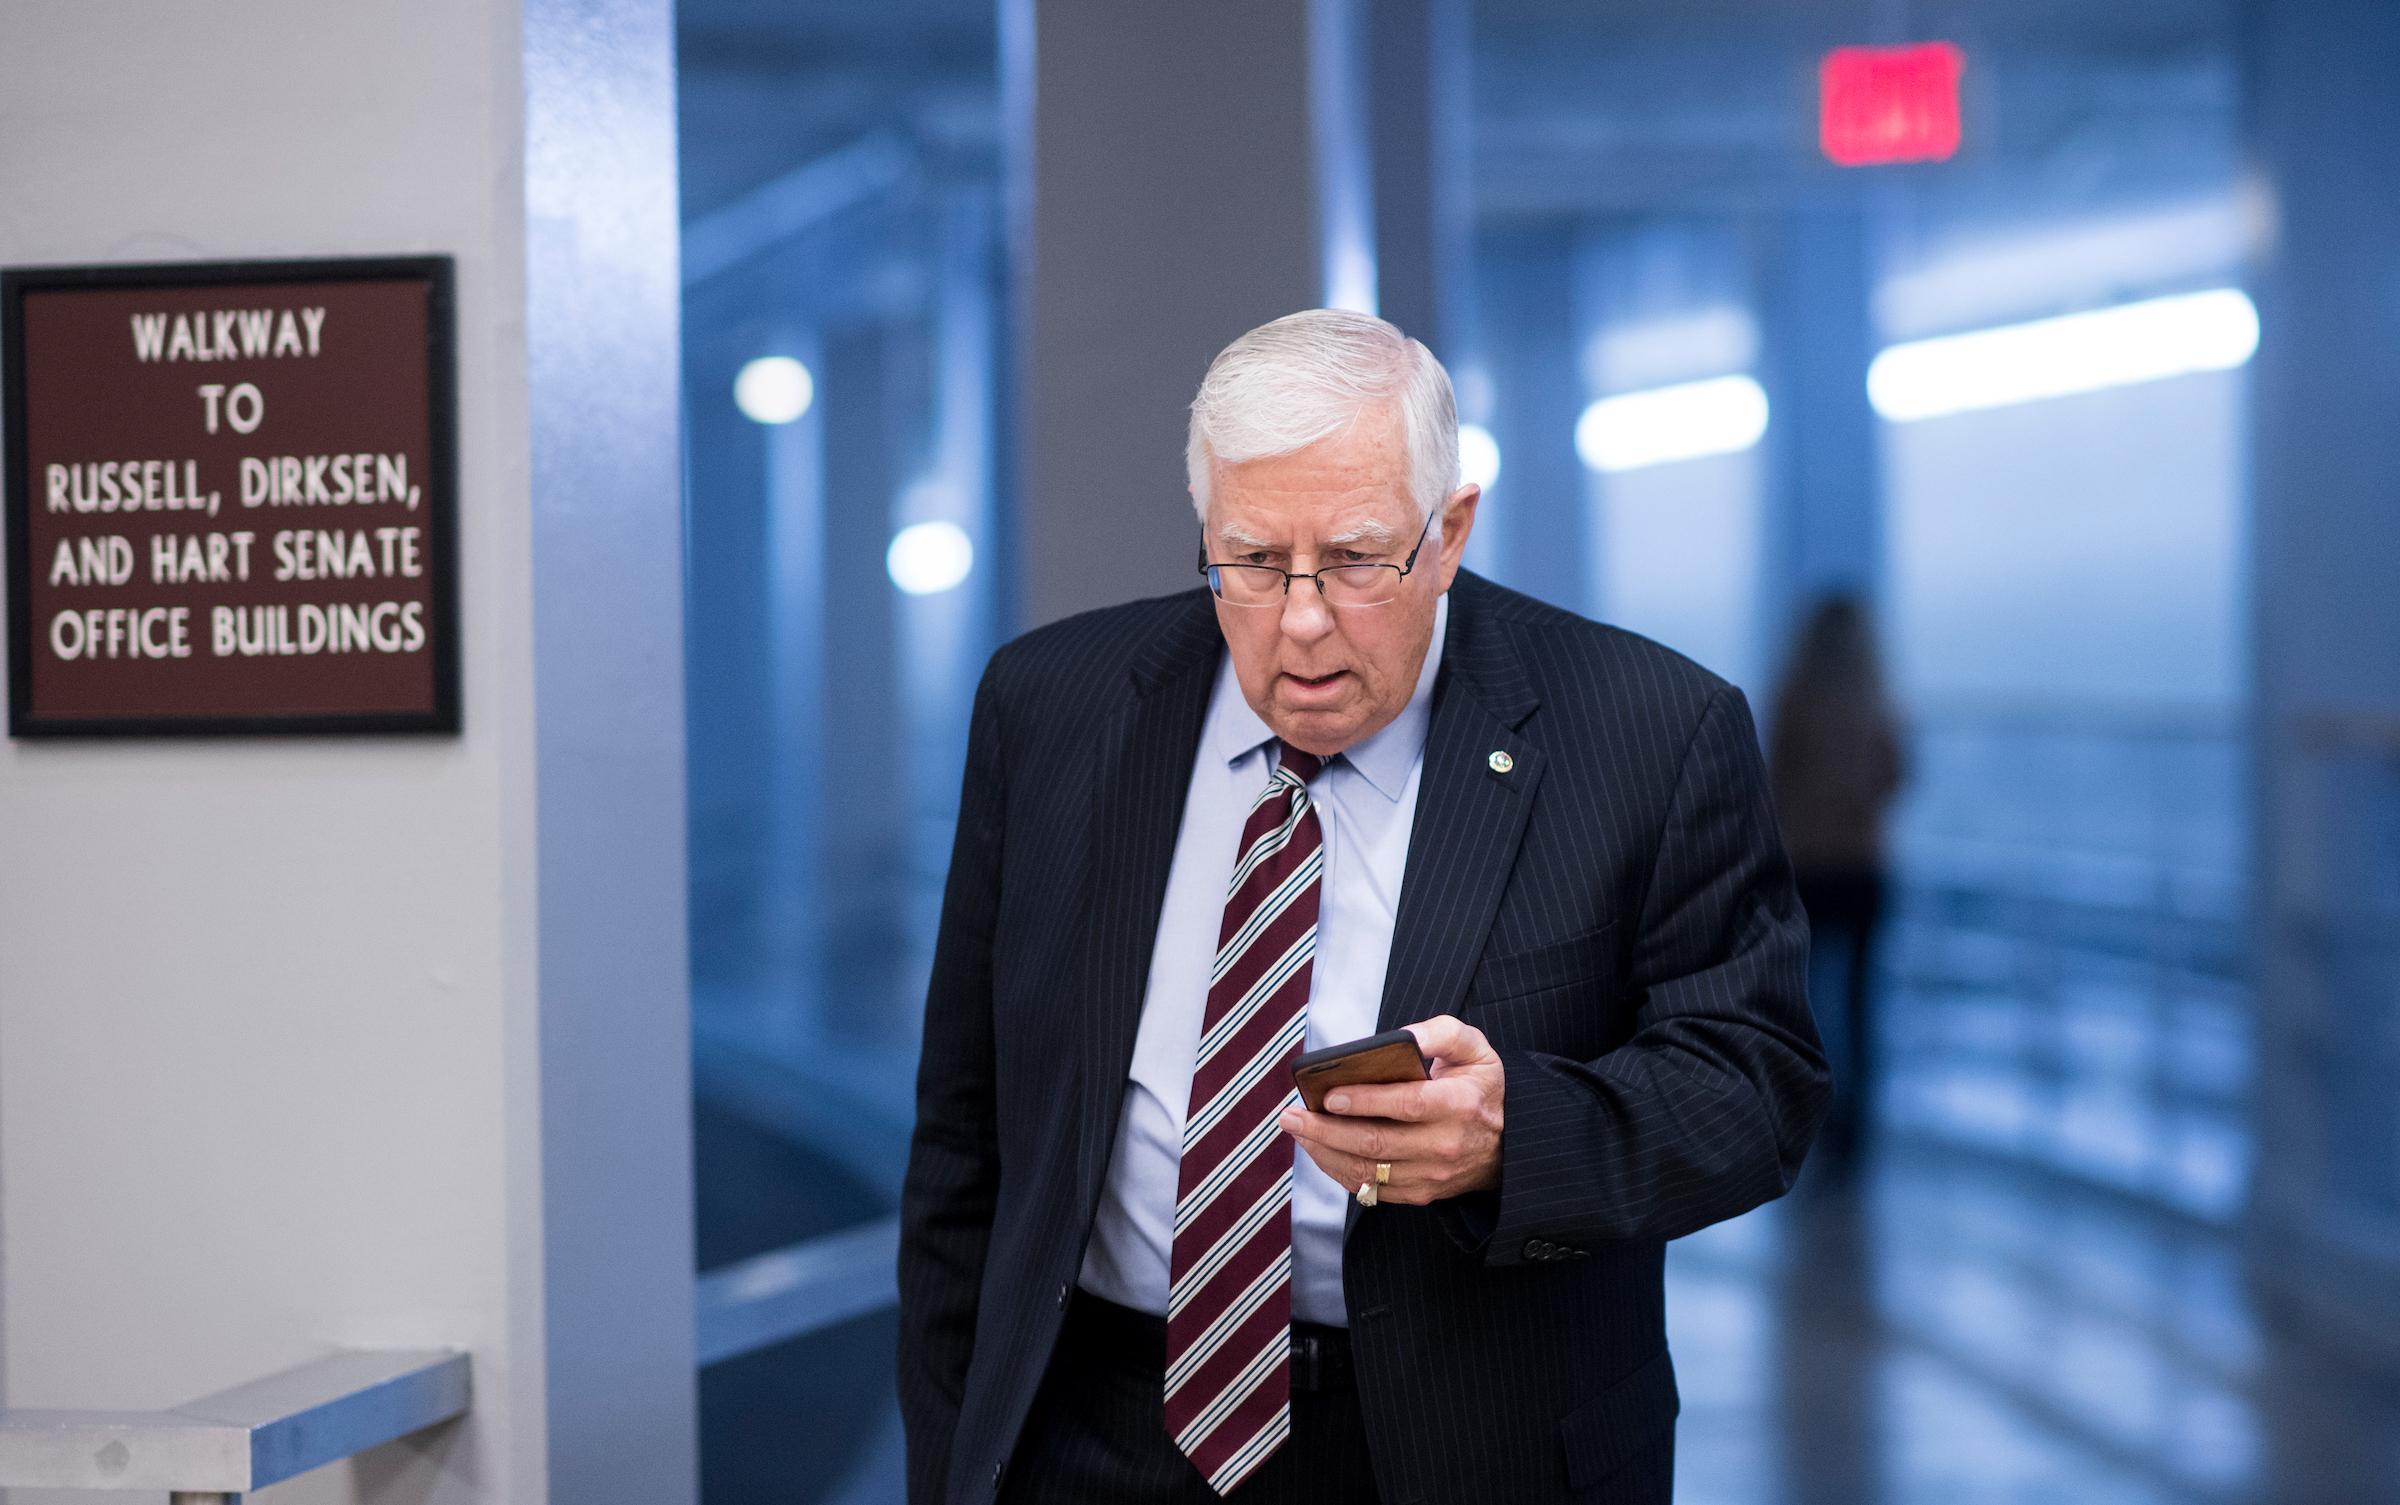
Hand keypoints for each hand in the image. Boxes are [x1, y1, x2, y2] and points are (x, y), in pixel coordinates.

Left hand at [1278, 1015, 1504, 1204]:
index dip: (1364, 1101)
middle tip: (1290, 1115)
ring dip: (1323, 1152)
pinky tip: (1319, 1150)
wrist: (1506, 1144)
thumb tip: (1405, 1035)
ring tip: (1296, 1130)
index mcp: (1457, 1105)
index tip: (1328, 1094)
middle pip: (1375, 1143)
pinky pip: (1370, 1188)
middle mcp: (1444, 1145)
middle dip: (1325, 1130)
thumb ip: (1442, 1033)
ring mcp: (1430, 1175)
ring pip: (1367, 1170)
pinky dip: (1338, 1171)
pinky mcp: (1419, 1193)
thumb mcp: (1474, 1049)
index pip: (1406, 1104)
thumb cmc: (1479, 1088)